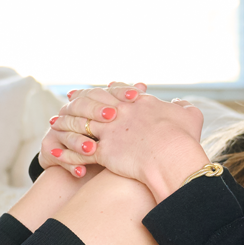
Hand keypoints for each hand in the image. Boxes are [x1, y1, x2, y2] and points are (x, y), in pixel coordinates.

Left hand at [49, 86, 210, 201]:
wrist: (172, 156)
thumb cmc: (183, 138)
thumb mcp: (189, 116)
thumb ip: (184, 107)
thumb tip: (181, 104)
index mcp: (138, 103)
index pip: (117, 91)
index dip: (105, 90)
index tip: (97, 88)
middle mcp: (119, 113)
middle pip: (92, 102)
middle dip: (78, 101)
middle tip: (67, 100)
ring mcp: (109, 131)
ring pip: (80, 124)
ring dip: (66, 124)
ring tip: (54, 124)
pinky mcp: (103, 151)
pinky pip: (79, 151)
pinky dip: (65, 152)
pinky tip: (55, 152)